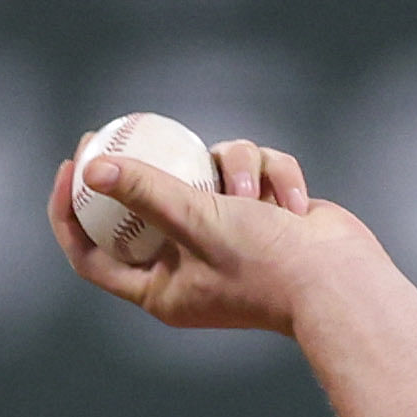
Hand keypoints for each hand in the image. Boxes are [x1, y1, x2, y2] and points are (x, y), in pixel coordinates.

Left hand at [48, 136, 381, 336]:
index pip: (94, 254)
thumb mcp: (196, 220)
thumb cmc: (266, 264)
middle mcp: (187, 266)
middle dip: (136, 164)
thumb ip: (145, 191)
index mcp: (160, 290)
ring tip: (256, 199)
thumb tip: (93, 167)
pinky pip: (254, 174)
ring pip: (209, 174)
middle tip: (116, 127)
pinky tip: (297, 205)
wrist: (344, 282)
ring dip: (238, 172)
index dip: (72, 211)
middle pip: (144, 205)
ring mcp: (226, 239)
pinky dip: (276, 180)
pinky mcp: (262, 214)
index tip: (73, 163)